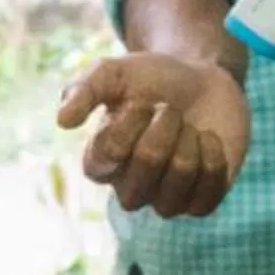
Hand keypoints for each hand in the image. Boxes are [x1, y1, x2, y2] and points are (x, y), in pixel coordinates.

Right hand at [55, 52, 249, 216]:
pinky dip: (213, 162)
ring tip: (189, 127)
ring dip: (189, 145)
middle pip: (147, 166)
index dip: (130, 124)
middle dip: (165, 127)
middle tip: (170, 109)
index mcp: (102, 161)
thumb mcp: (114, 72)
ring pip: (175, 188)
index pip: (107, 155)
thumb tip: (62, 120)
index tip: (141, 101)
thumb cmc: (151, 79)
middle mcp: (129, 187)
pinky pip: (204, 201)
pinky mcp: (199, 202)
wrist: (202, 80)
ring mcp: (164, 198)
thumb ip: (84, 89)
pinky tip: (208, 141)